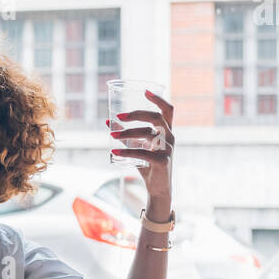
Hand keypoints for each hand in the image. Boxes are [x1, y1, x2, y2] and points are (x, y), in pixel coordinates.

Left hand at [109, 89, 174, 212]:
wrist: (157, 188)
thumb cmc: (148, 164)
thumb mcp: (137, 146)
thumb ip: (125, 134)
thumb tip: (108, 121)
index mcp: (166, 131)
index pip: (168, 110)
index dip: (158, 99)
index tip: (145, 91)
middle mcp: (170, 137)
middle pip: (156, 117)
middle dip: (136, 114)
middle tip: (118, 116)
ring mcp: (168, 149)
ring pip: (148, 134)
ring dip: (127, 133)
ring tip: (111, 135)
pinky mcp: (163, 162)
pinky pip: (143, 153)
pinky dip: (126, 151)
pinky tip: (113, 152)